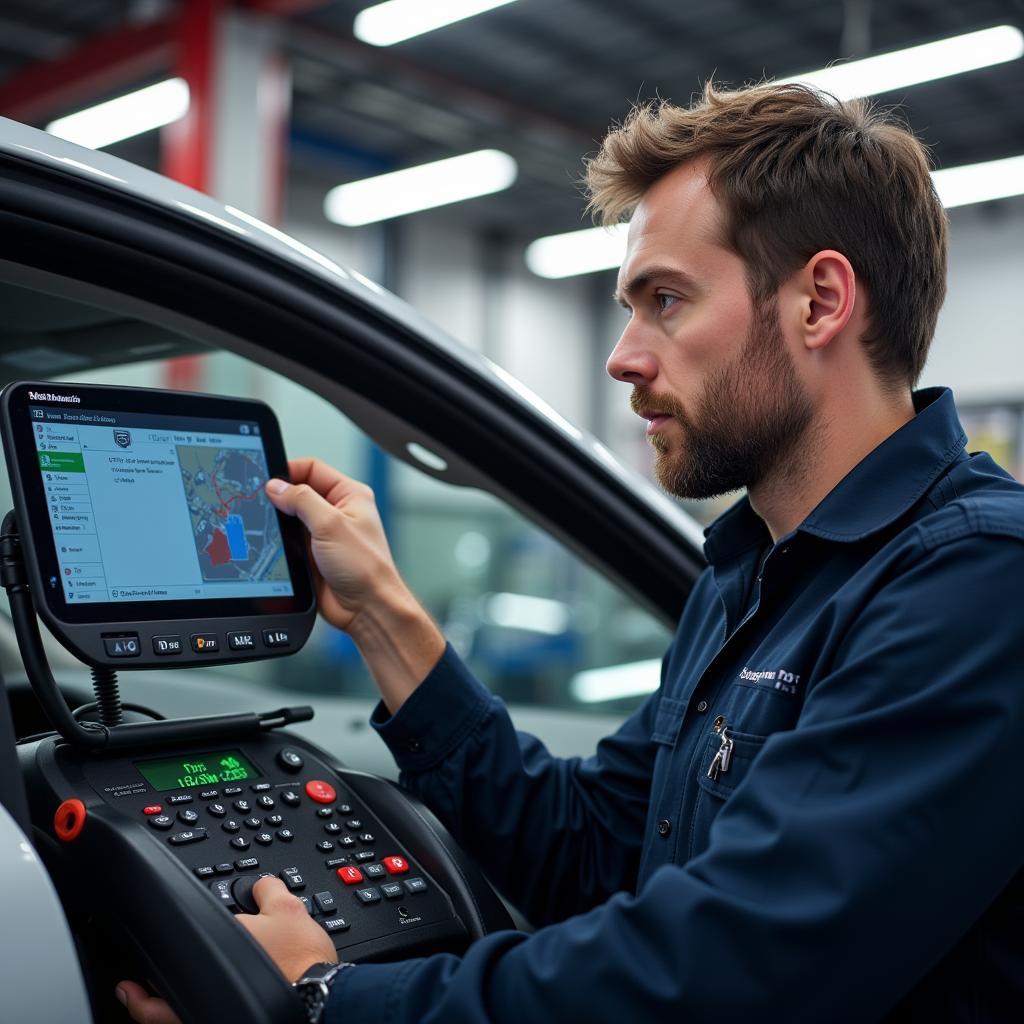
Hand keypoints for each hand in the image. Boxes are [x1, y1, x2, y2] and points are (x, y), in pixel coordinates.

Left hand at [115, 878, 336, 1021]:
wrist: (318, 999)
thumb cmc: (301, 961)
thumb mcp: (290, 909)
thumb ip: (270, 891)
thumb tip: (260, 882)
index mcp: (219, 942)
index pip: (190, 935)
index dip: (181, 933)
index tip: (171, 935)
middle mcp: (204, 981)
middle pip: (162, 986)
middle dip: (142, 985)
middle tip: (127, 984)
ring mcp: (207, 1009)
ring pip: (166, 1014)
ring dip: (148, 1006)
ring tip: (134, 999)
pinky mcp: (223, 1019)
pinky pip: (187, 1020)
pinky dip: (174, 1017)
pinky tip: (176, 1014)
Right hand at [268, 458, 445, 712]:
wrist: (366, 608)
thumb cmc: (366, 567)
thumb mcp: (331, 524)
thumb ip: (302, 500)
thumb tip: (277, 486)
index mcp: (349, 495)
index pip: (312, 469)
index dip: (288, 471)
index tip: (267, 479)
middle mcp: (337, 512)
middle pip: (298, 492)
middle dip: (279, 497)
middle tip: (260, 503)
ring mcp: (323, 534)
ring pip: (290, 518)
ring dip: (277, 521)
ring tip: (264, 525)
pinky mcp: (312, 554)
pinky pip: (288, 541)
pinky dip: (278, 541)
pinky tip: (268, 543)